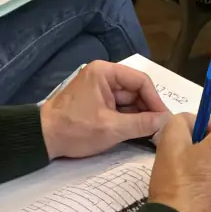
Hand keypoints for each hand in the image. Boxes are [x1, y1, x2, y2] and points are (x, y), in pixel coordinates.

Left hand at [40, 62, 170, 159]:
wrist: (43, 139)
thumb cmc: (75, 129)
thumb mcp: (111, 128)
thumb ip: (142, 123)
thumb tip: (167, 122)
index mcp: (105, 73)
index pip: (140, 81)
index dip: (156, 100)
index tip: (166, 119)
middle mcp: (103, 76)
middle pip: (135, 91)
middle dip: (149, 109)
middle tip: (162, 130)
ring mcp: (99, 89)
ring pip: (129, 101)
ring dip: (140, 116)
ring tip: (154, 134)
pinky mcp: (96, 102)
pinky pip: (119, 108)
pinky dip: (129, 119)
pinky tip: (139, 132)